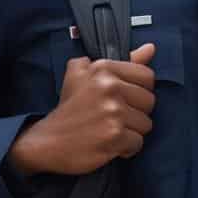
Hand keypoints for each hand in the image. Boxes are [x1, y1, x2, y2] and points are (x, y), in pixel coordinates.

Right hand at [8, 43, 156, 176]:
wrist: (47, 141)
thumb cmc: (69, 108)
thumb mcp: (86, 75)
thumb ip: (123, 61)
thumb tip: (150, 49)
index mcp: (103, 69)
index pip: (147, 76)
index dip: (139, 91)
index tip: (124, 99)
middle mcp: (109, 87)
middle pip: (149, 102)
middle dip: (135, 113)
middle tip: (113, 118)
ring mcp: (113, 112)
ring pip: (146, 124)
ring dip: (131, 132)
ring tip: (110, 130)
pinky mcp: (115, 136)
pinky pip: (138, 143)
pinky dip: (126, 148)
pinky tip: (110, 144)